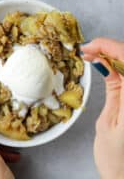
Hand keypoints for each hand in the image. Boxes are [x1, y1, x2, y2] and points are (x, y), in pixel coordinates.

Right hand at [81, 38, 123, 178]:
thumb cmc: (115, 157)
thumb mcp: (109, 121)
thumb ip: (114, 90)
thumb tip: (104, 63)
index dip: (110, 47)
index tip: (89, 46)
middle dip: (109, 49)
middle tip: (87, 50)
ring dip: (111, 56)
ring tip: (91, 56)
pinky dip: (116, 66)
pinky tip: (103, 65)